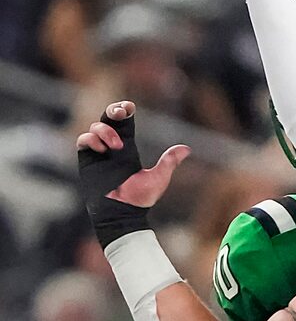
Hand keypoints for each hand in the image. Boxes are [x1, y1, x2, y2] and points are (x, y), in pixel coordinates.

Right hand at [77, 102, 190, 245]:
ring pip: (95, 127)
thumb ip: (169, 161)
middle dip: (112, 111)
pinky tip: (103, 149)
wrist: (122, 213)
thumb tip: (187, 148)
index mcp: (128, 147)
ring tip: (117, 146)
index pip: (124, 122)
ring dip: (105, 131)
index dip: (124, 110)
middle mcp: (112, 147)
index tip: (130, 107)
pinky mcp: (87, 160)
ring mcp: (99, 152)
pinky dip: (91, 139)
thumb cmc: (140, 199)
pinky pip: (83, 140)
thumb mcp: (158, 177)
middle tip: (120, 112)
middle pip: (107, 119)